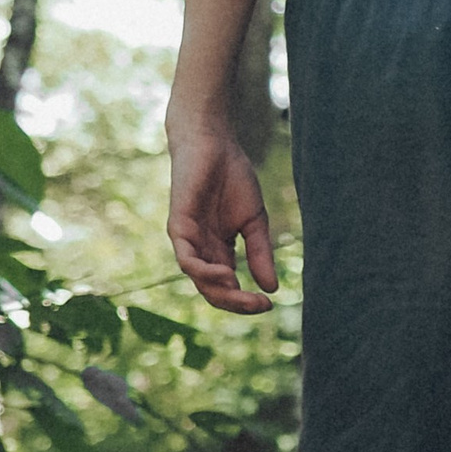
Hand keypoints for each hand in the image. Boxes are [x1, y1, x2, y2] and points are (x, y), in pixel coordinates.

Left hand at [167, 119, 278, 314]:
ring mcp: (188, 240)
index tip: (269, 304)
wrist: (215, 144)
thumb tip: (271, 288)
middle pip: (212, 290)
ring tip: (242, 295)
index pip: (227, 287)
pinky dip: (204, 271)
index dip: (246, 300)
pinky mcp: (179, 226)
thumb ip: (260, 252)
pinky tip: (226, 274)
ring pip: (198, 279)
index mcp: (219, 251)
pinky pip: (187, 259)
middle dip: (236, 302)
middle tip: (260, 307)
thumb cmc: (233, 178)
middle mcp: (201, 250)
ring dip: (220, 292)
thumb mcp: (254, 221)